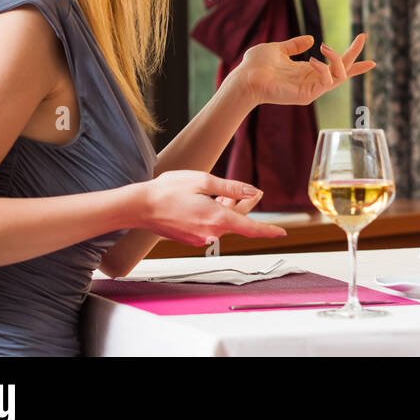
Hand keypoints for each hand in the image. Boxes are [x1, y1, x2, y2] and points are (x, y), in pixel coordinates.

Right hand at [138, 170, 287, 245]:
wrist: (139, 207)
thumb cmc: (168, 191)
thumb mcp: (204, 181)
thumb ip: (231, 188)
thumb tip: (252, 191)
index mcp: (217, 219)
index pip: (250, 228)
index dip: (268, 230)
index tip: (281, 233)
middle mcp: (210, 232)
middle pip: (237, 221)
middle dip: (246, 206)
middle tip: (254, 192)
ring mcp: (198, 237)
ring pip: (223, 223)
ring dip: (228, 209)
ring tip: (224, 193)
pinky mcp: (189, 237)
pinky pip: (210, 226)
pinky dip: (214, 214)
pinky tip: (208, 202)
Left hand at [234, 32, 375, 107]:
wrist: (244, 78)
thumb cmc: (255, 66)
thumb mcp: (278, 49)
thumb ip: (294, 45)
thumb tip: (311, 39)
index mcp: (307, 72)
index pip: (335, 68)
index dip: (352, 61)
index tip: (368, 55)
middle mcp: (312, 82)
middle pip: (344, 71)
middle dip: (355, 56)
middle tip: (362, 36)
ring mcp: (311, 90)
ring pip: (339, 76)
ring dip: (339, 59)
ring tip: (327, 46)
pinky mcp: (307, 95)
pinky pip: (326, 82)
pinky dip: (325, 69)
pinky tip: (313, 59)